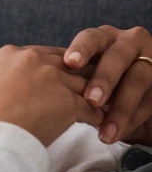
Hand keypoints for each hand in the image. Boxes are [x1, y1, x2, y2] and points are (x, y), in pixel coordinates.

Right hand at [0, 45, 103, 146]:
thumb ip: (1, 79)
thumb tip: (7, 88)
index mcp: (9, 54)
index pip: (44, 55)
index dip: (54, 69)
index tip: (58, 82)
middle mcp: (33, 60)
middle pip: (69, 65)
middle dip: (77, 79)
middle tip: (86, 92)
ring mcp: (53, 79)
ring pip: (84, 84)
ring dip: (92, 97)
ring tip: (97, 109)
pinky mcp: (67, 102)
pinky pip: (91, 108)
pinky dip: (96, 116)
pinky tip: (97, 124)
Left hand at [62, 25, 151, 144]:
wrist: (131, 99)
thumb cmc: (95, 86)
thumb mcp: (83, 77)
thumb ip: (68, 78)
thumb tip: (31, 89)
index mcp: (103, 38)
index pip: (91, 38)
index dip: (82, 49)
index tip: (69, 62)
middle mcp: (129, 43)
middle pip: (117, 58)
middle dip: (104, 80)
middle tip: (91, 100)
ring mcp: (149, 61)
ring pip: (137, 82)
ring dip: (120, 109)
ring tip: (105, 132)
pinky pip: (150, 101)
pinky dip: (132, 120)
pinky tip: (118, 134)